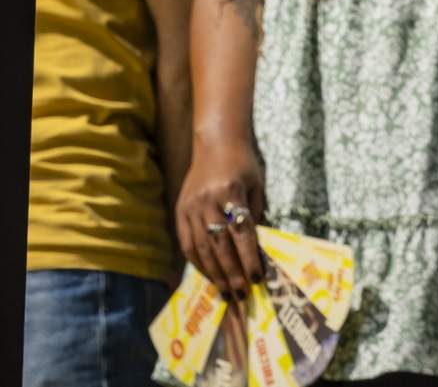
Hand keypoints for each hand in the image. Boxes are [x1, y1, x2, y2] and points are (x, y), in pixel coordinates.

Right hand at [173, 133, 266, 298]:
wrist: (216, 142)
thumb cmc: (242, 165)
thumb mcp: (256, 187)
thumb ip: (254, 218)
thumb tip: (255, 254)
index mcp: (229, 190)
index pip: (241, 232)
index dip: (249, 258)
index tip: (257, 279)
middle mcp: (207, 200)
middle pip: (220, 245)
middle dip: (232, 274)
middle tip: (242, 296)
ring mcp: (190, 206)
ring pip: (202, 248)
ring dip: (215, 275)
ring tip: (227, 294)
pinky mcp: (180, 211)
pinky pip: (187, 244)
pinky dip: (198, 263)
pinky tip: (210, 276)